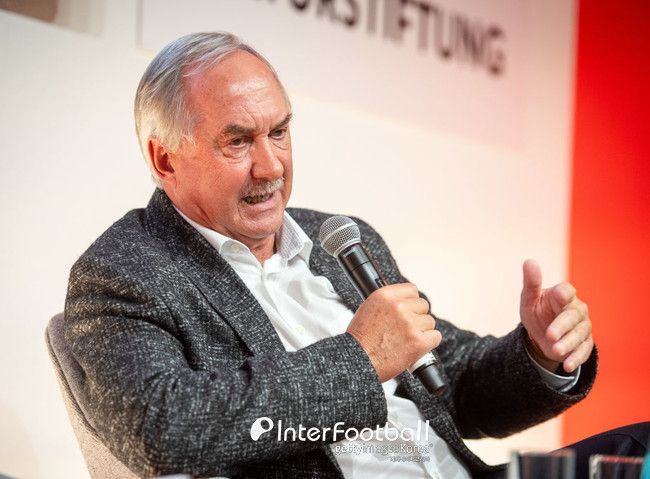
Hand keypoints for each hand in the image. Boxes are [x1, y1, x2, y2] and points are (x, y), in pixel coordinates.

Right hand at [347, 283, 441, 381]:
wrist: (357, 360)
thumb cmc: (361, 339)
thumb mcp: (369, 308)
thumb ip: (388, 302)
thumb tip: (406, 300)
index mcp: (385, 295)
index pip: (412, 289)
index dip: (411, 302)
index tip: (408, 311)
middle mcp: (398, 306)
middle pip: (423, 305)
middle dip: (417, 317)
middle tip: (405, 329)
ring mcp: (409, 323)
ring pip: (429, 321)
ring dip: (422, 331)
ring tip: (406, 340)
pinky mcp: (418, 341)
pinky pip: (435, 336)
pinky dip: (428, 343)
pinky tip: (415, 346)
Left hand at [520, 259, 592, 373]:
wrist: (541, 334)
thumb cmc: (537, 311)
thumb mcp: (529, 299)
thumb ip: (531, 282)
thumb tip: (529, 261)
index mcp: (562, 295)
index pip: (566, 291)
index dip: (564, 294)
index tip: (559, 296)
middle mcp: (576, 309)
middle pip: (573, 316)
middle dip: (562, 326)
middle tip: (550, 335)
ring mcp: (583, 327)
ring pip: (580, 335)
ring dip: (568, 344)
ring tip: (555, 351)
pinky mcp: (585, 343)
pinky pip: (584, 350)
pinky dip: (576, 358)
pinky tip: (567, 365)